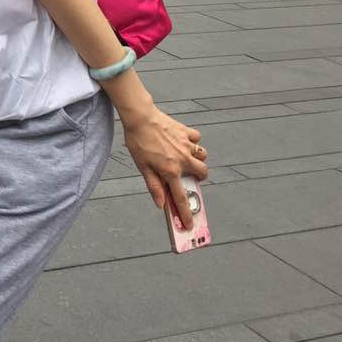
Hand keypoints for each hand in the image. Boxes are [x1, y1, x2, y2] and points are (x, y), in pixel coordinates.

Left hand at [120, 106, 207, 229]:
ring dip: (198, 159)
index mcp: (170, 170)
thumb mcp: (142, 167)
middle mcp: (182, 159)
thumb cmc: (138, 141)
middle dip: (199, 178)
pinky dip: (193, 141)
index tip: (190, 224)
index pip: (181, 198)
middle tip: (189, 176)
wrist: (140, 117)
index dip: (186, 214)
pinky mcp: (186, 132)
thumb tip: (161, 204)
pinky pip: (197, 138)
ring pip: (203, 155)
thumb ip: (154, 186)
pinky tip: (183, 141)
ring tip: (186, 158)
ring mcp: (186, 145)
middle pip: (203, 173)